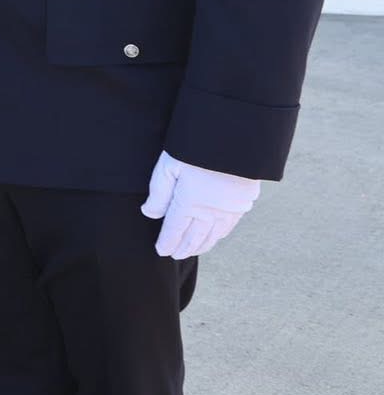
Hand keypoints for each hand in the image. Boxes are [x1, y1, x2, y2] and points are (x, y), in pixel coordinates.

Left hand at [139, 151, 260, 258]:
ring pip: (213, 235)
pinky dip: (219, 235)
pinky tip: (215, 236)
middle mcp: (210, 211)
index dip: (167, 242)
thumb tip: (150, 214)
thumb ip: (158, 193)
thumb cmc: (195, 149)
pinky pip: (229, 226)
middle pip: (194, 236)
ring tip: (191, 251)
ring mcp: (229, 209)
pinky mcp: (244, 202)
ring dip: (201, 245)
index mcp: (189, 203)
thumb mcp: (168, 167)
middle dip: (183, 248)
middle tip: (174, 256)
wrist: (235, 138)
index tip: (160, 251)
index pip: (175, 230)